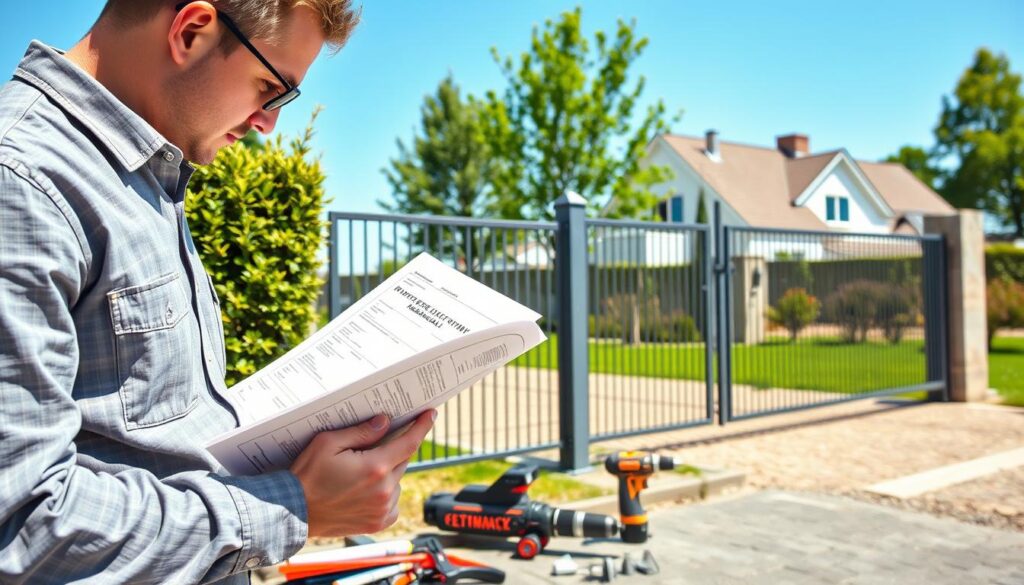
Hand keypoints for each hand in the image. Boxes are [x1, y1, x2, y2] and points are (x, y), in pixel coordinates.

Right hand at [289, 409, 435, 536]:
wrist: (294, 512)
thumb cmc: (308, 475)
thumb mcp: (328, 443)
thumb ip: (361, 432)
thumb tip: (385, 422)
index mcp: (375, 468)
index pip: (409, 443)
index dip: (422, 427)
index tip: (431, 414)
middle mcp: (384, 490)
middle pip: (402, 460)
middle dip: (392, 450)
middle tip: (371, 449)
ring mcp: (383, 509)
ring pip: (397, 481)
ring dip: (387, 473)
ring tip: (359, 475)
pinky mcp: (378, 523)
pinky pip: (393, 501)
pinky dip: (386, 493)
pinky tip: (365, 491)